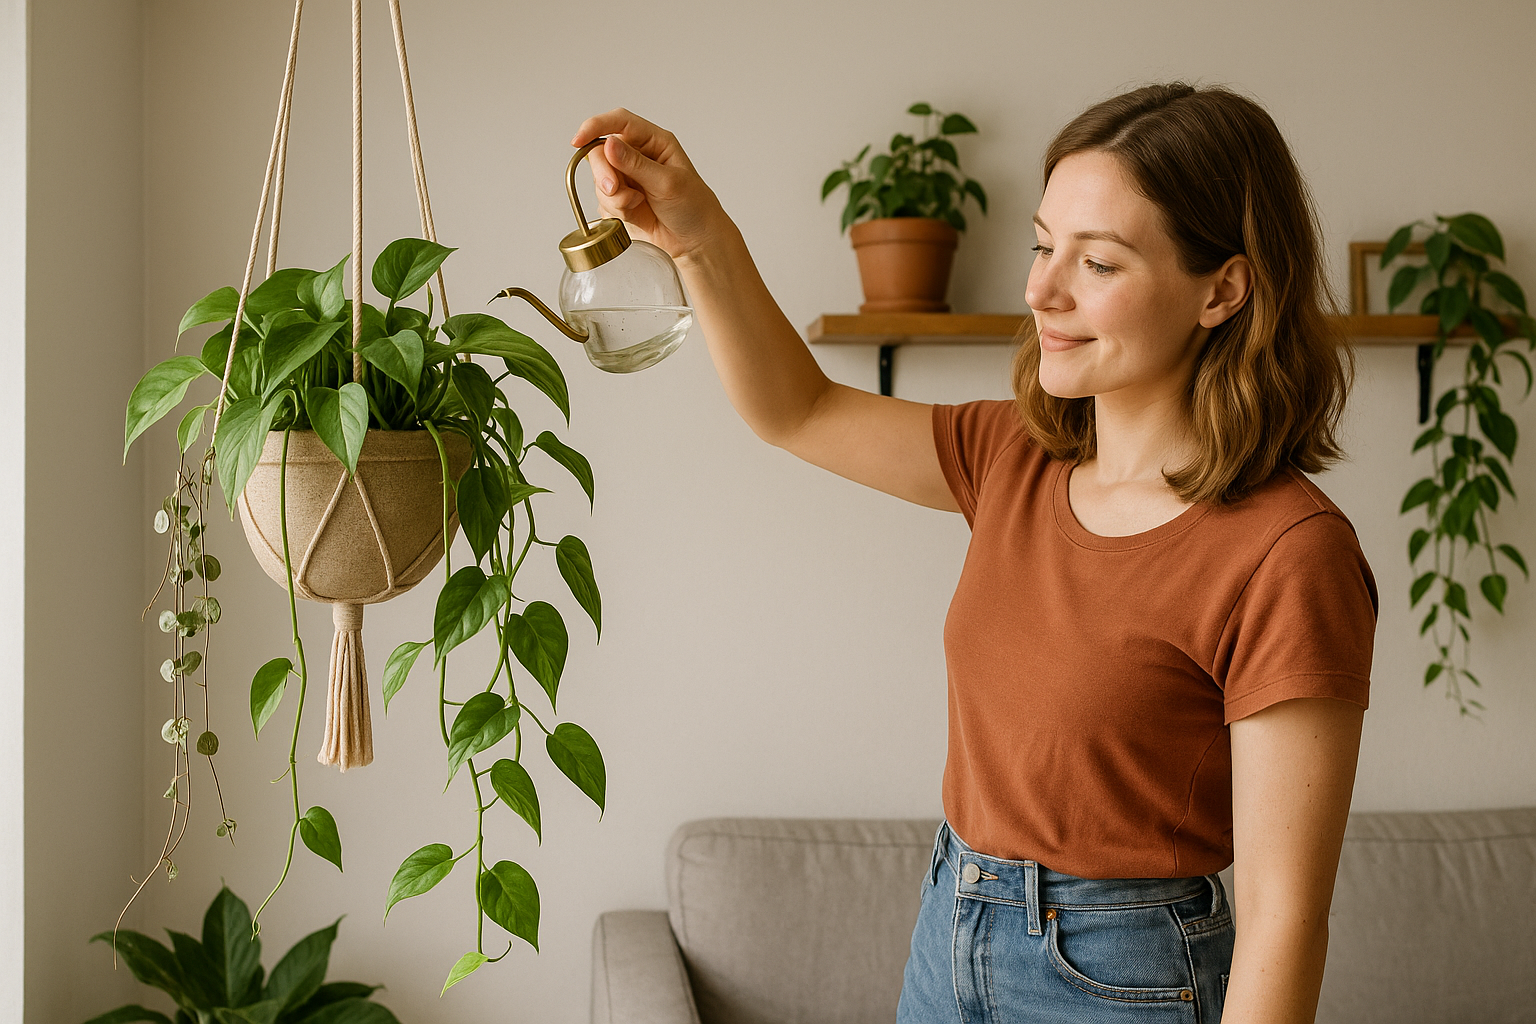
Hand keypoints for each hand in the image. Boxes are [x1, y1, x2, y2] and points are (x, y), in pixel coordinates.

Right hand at [570, 109, 729, 264]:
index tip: (578, 141)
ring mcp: (628, 178)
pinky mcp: (621, 199)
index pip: (619, 122)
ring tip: (637, 206)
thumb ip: (636, 164)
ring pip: (600, 180)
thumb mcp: (667, 182)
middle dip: (604, 174)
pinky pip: (603, 201)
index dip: (595, 127)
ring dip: (614, 197)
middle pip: (600, 152)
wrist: (696, 242)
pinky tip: (636, 215)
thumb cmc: (693, 207)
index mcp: (654, 141)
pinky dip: (615, 211)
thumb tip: (609, 144)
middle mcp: (638, 155)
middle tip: (615, 190)